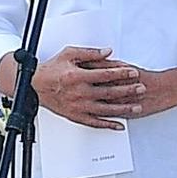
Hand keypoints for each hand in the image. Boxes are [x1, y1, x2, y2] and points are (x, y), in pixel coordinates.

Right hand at [32, 46, 146, 128]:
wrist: (35, 87)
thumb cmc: (52, 70)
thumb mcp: (69, 54)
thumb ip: (90, 53)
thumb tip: (108, 52)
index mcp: (78, 76)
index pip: (106, 74)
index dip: (122, 73)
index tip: (133, 72)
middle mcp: (80, 93)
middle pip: (109, 93)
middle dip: (128, 90)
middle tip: (141, 89)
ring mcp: (79, 107)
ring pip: (106, 110)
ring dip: (123, 109)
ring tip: (137, 107)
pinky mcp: (76, 116)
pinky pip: (95, 123)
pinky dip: (109, 125)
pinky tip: (120, 125)